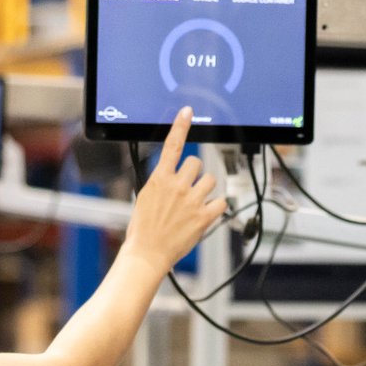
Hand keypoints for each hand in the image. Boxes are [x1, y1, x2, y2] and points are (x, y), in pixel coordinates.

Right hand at [125, 109, 226, 270]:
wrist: (147, 253)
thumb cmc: (143, 229)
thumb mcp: (145, 197)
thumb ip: (161, 183)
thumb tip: (170, 176)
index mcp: (159, 179)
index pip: (172, 145)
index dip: (180, 126)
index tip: (187, 112)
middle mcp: (177, 186)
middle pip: (197, 163)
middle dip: (195, 174)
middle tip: (188, 190)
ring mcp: (192, 201)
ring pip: (211, 180)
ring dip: (206, 190)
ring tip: (195, 204)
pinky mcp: (204, 217)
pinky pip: (222, 201)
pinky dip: (217, 207)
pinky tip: (206, 214)